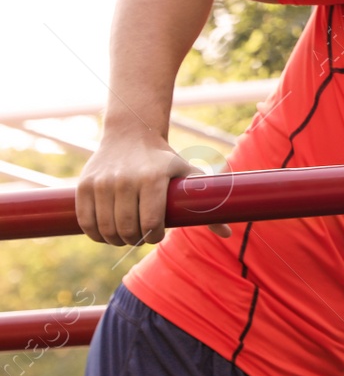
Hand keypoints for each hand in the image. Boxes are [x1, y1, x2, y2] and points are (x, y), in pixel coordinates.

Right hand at [75, 132, 230, 246]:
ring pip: (106, 229)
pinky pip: (86, 222)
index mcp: (153, 178)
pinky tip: (105, 234)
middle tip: (140, 237)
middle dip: (135, 240)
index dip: (154, 237)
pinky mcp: (83, 186)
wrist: (131, 135)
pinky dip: (95, 234)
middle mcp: (125, 180)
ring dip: (116, 240)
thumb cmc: (165, 161)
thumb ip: (207, 203)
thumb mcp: (188, 174)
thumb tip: (229, 232)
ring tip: (125, 236)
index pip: (152, 223)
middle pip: (127, 229)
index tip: (157, 235)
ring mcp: (102, 183)